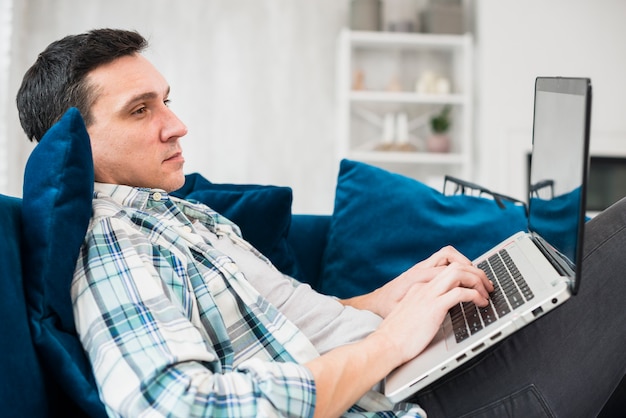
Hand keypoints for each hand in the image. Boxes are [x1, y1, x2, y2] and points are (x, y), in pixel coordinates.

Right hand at [372, 260, 491, 363]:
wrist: (385, 344)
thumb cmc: (397, 337)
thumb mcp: (411, 316)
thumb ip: (423, 309)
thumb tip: (437, 316)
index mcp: (418, 287)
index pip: (446, 271)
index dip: (465, 275)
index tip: (475, 284)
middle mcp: (424, 286)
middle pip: (455, 266)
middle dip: (476, 272)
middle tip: (487, 285)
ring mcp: (428, 295)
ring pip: (459, 273)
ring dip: (478, 280)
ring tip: (486, 292)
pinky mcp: (434, 306)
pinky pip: (461, 293)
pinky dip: (475, 295)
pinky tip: (481, 303)